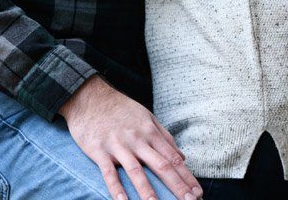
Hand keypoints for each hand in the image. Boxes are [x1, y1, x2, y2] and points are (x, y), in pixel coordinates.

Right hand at [59, 76, 201, 199]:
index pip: (173, 158)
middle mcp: (138, 140)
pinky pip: (109, 173)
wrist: (90, 97)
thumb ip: (165, 137)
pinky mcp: (99, 151)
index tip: (197, 192)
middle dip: (177, 186)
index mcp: (151, 132)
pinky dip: (116, 189)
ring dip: (148, 191)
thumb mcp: (147, 117)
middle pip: (161, 166)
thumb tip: (182, 157)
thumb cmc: (121, 109)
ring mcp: (119, 146)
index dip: (186, 177)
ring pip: (136, 171)